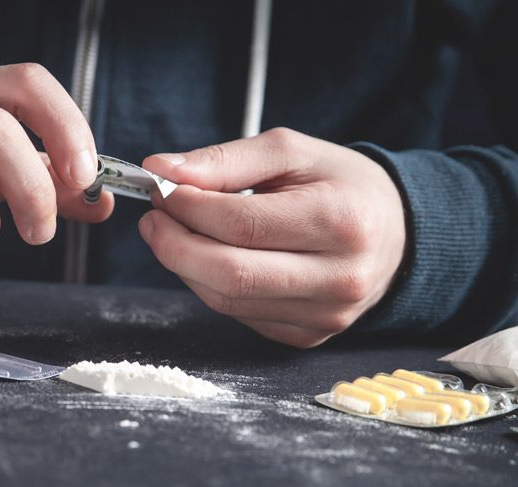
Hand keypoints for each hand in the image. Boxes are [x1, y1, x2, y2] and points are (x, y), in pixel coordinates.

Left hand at [139, 128, 405, 347]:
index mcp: (340, 222)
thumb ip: (225, 159)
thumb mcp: (292, 152)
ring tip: (175, 233)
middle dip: (174, 245)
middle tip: (155, 218)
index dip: (189, 208)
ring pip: (226, 300)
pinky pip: (239, 315)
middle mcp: (338, 278)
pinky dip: (210, 286)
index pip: (243, 224)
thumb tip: (162, 168)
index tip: (163, 189)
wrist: (396, 234)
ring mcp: (324, 316)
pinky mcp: (307, 335)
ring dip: (186, 266)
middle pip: (229, 274)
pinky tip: (210, 258)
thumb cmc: (341, 186)